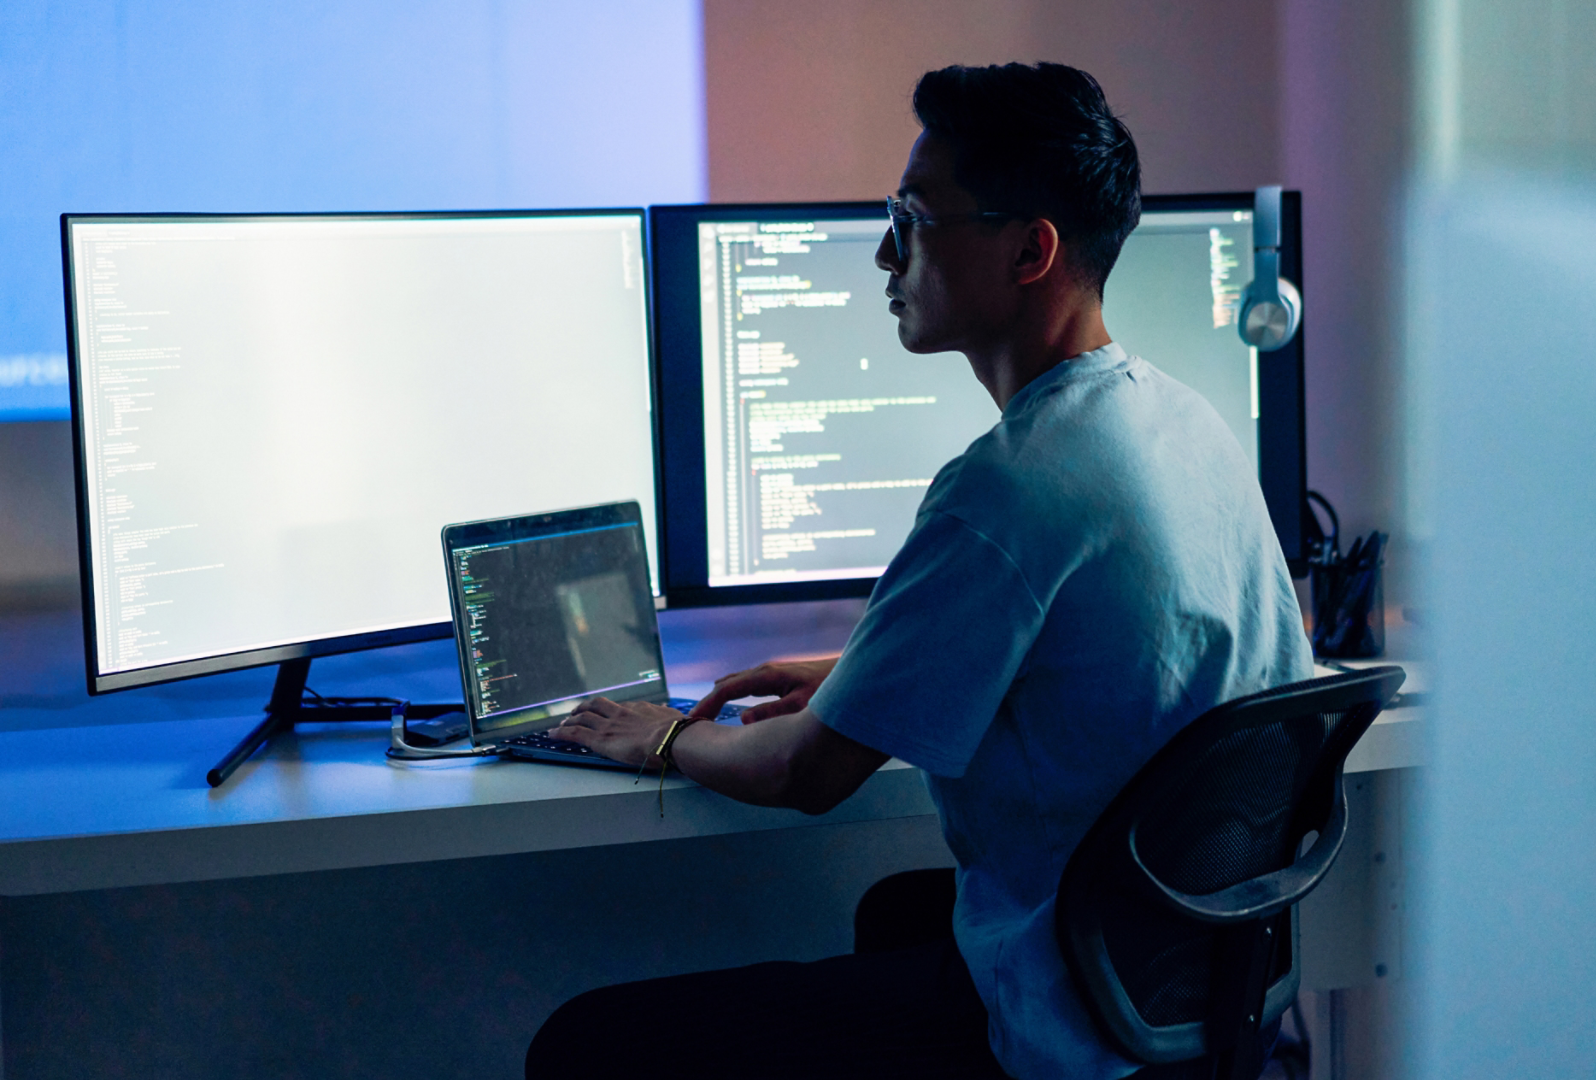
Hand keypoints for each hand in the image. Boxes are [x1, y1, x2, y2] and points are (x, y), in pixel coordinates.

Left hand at [547, 697, 684, 766]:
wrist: (670, 738)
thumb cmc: (677, 732)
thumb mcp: (674, 718)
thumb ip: (666, 716)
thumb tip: (668, 713)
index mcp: (639, 709)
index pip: (619, 707)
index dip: (608, 710)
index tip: (604, 713)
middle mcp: (620, 713)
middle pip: (596, 706)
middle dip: (584, 708)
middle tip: (576, 712)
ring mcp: (609, 726)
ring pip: (582, 717)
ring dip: (570, 720)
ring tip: (562, 724)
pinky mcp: (600, 740)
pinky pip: (575, 733)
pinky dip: (561, 732)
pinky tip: (552, 734)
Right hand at [687, 656, 839, 723]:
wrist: (851, 675)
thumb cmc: (828, 690)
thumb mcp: (800, 706)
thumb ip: (773, 713)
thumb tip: (743, 720)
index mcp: (767, 676)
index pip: (727, 689)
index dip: (708, 704)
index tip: (693, 720)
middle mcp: (766, 671)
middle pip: (728, 684)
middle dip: (710, 701)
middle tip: (693, 721)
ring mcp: (771, 673)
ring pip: (736, 683)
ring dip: (720, 697)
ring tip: (705, 714)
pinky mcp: (778, 677)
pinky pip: (746, 685)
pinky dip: (732, 694)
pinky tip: (731, 703)